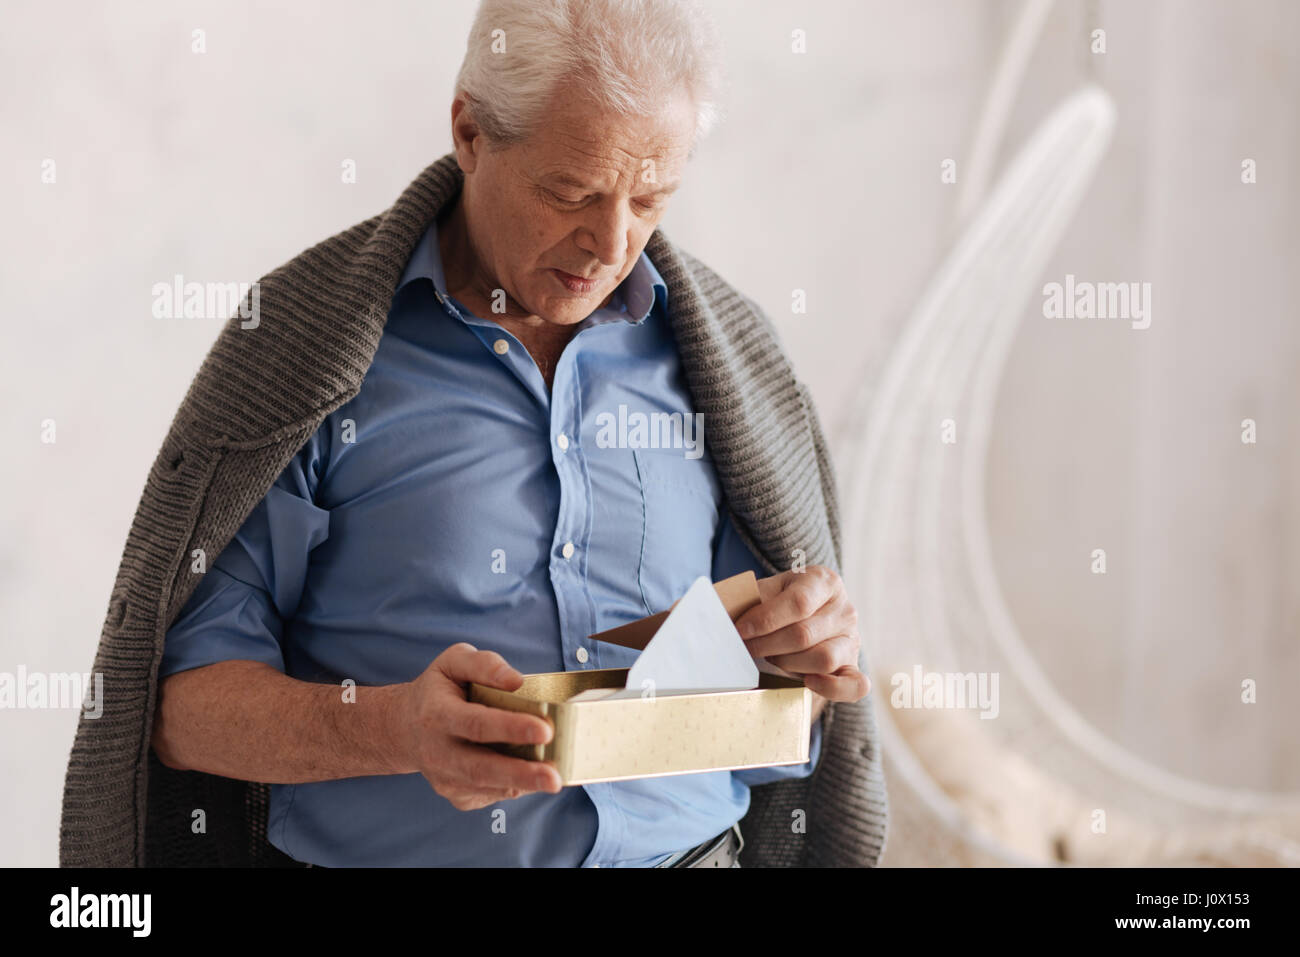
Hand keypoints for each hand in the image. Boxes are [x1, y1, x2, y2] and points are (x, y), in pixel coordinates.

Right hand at [393, 643, 562, 810]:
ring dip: (523, 785)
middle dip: (520, 773)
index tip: (544, 730)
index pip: (476, 723)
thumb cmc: (439, 690)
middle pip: (481, 768)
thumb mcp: (454, 662)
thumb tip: (517, 681)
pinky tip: (529, 775)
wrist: (405, 727)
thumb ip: (485, 665)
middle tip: (553, 777)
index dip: (510, 728)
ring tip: (553, 779)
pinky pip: (491, 795)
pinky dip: (514, 787)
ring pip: (488, 786)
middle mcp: (437, 751)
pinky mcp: (456, 795)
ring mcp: (444, 778)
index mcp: (436, 714)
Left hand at [734, 566, 869, 705]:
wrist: (798, 620)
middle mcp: (845, 609)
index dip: (764, 620)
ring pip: (824, 659)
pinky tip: (807, 682)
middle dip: (767, 645)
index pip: (798, 603)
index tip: (739, 631)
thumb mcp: (763, 592)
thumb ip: (746, 600)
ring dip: (788, 664)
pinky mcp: (854, 667)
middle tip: (746, 648)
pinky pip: (855, 685)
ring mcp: (853, 639)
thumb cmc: (776, 605)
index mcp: (823, 581)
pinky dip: (831, 688)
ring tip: (771, 659)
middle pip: (805, 634)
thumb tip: (717, 613)